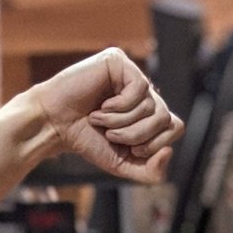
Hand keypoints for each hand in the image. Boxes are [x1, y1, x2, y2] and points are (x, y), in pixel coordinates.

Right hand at [29, 48, 183, 183]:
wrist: (56, 125)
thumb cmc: (87, 140)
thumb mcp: (124, 165)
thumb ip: (152, 172)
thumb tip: (169, 152)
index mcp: (148, 112)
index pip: (176, 127)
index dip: (156, 144)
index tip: (130, 149)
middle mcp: (144, 92)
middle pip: (166, 118)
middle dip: (138, 136)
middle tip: (112, 135)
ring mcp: (132, 74)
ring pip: (152, 106)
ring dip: (122, 123)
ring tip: (100, 120)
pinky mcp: (119, 61)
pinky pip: (140, 88)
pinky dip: (120, 106)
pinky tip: (102, 106)